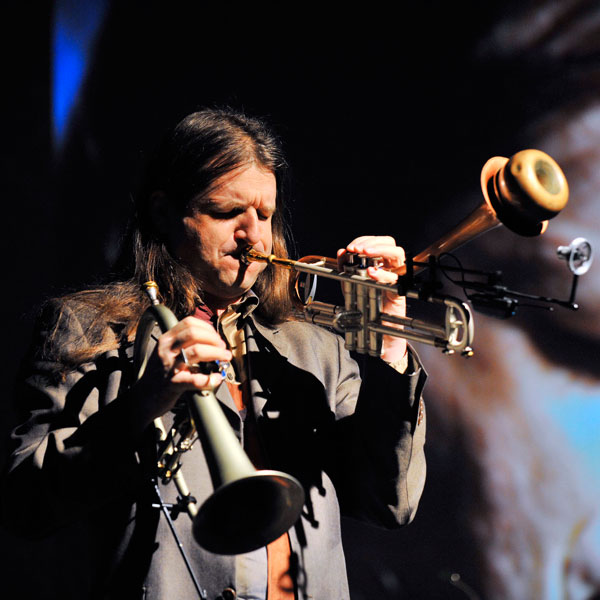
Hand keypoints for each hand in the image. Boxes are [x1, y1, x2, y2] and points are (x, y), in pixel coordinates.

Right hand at [132, 317, 232, 426]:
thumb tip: (211, 341)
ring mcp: (169, 366)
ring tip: (225, 358)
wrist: (143, 398)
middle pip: (194, 334)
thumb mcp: (167, 353)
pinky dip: (209, 378)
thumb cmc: (159, 375)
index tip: (216, 338)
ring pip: (197, 351)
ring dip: (216, 353)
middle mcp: (166, 349)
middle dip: (214, 339)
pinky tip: (216, 378)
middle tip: (223, 348)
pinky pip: (195, 379)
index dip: (207, 328)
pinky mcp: (172, 383)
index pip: (189, 323)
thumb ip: (183, 345)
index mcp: (166, 340)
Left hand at [338, 235, 407, 365]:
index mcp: (380, 261)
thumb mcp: (349, 282)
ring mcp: (396, 277)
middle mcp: (390, 266)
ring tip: (365, 253)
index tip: (350, 247)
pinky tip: (371, 272)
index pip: (376, 242)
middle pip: (390, 244)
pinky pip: (394, 279)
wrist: (374, 326)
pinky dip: (383, 274)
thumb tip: (341, 252)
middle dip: (373, 242)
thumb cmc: (365, 302)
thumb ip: (345, 267)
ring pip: (398, 255)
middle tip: (358, 248)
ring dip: (381, 250)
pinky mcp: (399, 291)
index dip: (364, 240)